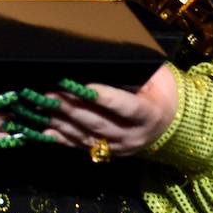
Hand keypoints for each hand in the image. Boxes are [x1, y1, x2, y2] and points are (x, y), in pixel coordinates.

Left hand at [44, 65, 178, 155]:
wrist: (172, 120)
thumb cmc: (161, 89)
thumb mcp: (156, 77)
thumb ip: (135, 72)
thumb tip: (105, 59)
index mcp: (150, 114)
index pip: (126, 107)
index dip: (105, 98)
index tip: (83, 87)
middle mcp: (134, 136)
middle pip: (100, 123)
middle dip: (72, 108)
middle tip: (50, 94)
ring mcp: (120, 148)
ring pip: (87, 136)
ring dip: (61, 122)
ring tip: (40, 107)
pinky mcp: (107, 153)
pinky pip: (81, 146)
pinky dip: (61, 138)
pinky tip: (43, 131)